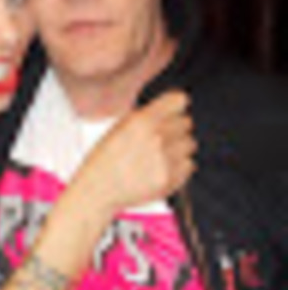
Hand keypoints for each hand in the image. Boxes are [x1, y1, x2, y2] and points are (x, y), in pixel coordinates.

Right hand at [77, 90, 195, 215]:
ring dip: (179, 147)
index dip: (175, 106)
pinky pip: (189, 164)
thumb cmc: (105, 159)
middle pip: (187, 122)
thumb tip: (170, 110)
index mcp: (141, 121)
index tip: (173, 111)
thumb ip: (146, 117)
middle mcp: (156, 137)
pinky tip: (160, 168)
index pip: (179, 100)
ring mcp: (166, 159)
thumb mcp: (119, 127)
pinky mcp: (172, 179)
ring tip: (159, 155)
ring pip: (190, 143)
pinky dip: (179, 166)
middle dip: (176, 128)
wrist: (98, 189)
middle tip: (160, 138)